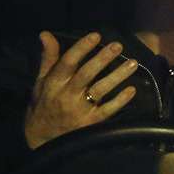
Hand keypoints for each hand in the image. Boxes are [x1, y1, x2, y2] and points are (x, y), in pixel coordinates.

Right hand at [24, 31, 138, 149]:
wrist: (42, 140)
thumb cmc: (43, 105)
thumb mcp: (41, 82)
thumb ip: (48, 58)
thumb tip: (46, 34)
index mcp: (54, 83)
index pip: (67, 62)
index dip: (81, 48)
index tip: (96, 35)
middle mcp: (67, 95)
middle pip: (86, 74)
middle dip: (102, 58)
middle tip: (118, 45)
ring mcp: (80, 110)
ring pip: (100, 90)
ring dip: (117, 76)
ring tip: (133, 63)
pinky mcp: (91, 123)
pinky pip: (108, 110)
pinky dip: (120, 100)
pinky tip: (132, 90)